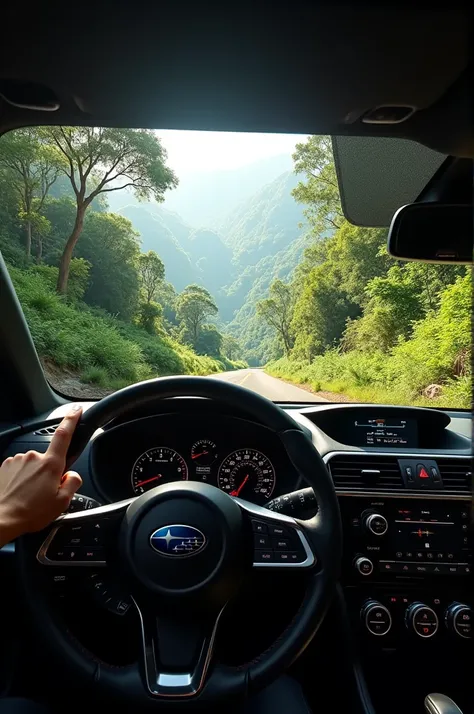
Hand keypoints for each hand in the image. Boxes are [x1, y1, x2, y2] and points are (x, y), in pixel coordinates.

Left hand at [0, 405, 82, 545]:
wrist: (0, 519)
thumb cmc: (29, 513)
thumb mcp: (62, 503)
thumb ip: (73, 483)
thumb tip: (72, 475)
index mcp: (50, 464)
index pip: (63, 434)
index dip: (71, 420)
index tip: (76, 411)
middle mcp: (33, 457)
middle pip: (48, 459)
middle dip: (49, 473)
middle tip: (45, 493)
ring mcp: (17, 460)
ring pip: (32, 466)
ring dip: (33, 477)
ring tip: (29, 497)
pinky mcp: (5, 466)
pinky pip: (18, 470)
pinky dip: (20, 480)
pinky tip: (18, 494)